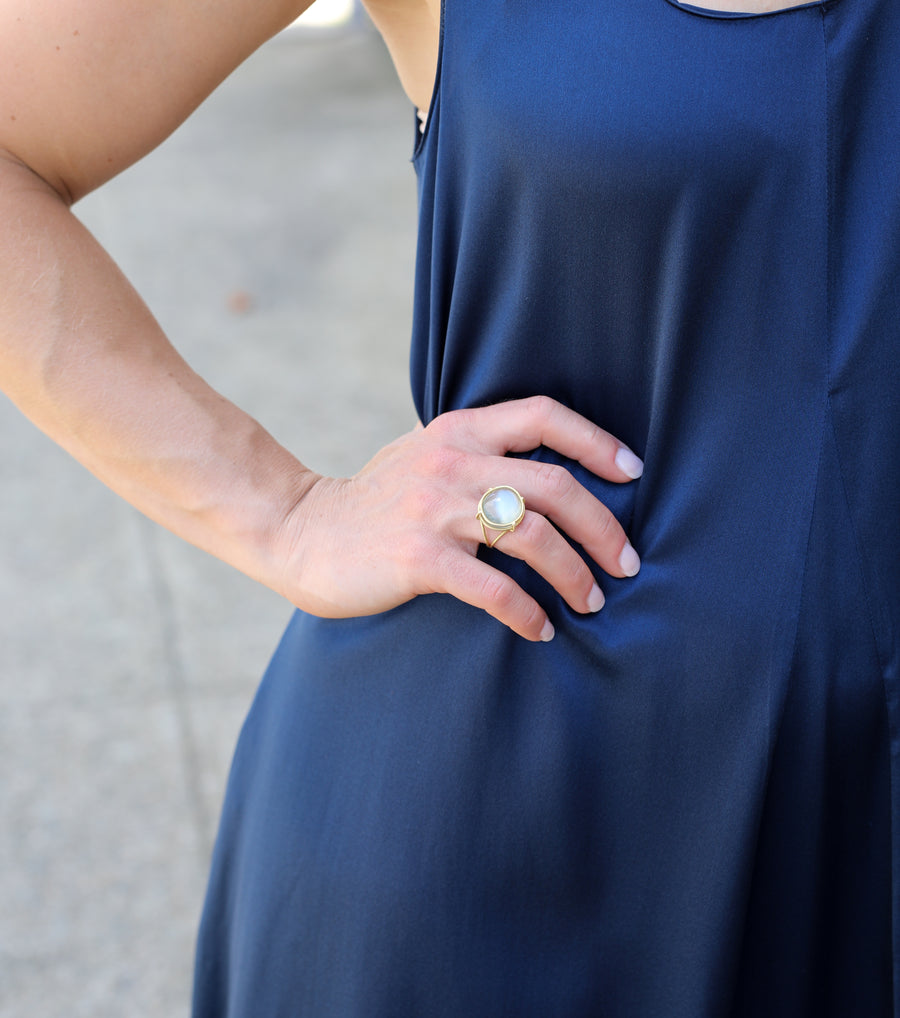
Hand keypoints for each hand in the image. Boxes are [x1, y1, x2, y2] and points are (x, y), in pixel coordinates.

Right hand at [276, 396, 642, 641]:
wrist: (301, 532)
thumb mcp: (423, 454)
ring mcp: (434, 510)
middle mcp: (452, 462)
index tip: (632, 473)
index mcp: (459, 430)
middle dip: (604, 526)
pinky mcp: (418, 558)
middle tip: (627, 563)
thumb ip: (476, 452)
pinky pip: (494, 588)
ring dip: (576, 575)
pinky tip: (540, 630)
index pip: (542, 415)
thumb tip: (545, 472)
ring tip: (592, 600)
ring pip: (534, 536)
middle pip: (555, 484)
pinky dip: (528, 613)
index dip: (596, 441)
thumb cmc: (373, 500)